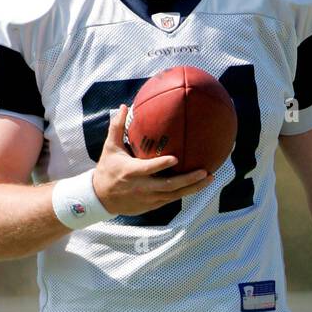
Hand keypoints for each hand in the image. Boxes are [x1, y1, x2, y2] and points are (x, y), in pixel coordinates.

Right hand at [92, 105, 212, 216]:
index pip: (149, 169)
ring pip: (175, 195)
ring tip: (209, 178)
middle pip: (169, 186)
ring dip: (193, 188)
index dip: (162, 165)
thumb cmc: (107, 170)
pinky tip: (199, 185)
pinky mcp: (152, 206)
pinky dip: (186, 192)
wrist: (101, 199)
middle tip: (205, 171)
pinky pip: (172, 199)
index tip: (176, 159)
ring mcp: (149, 198)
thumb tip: (123, 106)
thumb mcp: (109, 148)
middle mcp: (142, 187)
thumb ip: (117, 128)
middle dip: (189, 180)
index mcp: (132, 172)